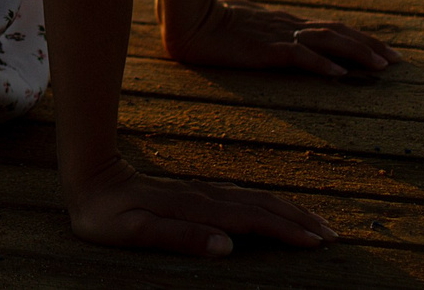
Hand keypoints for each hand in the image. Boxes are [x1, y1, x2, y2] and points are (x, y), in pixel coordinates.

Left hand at [67, 156, 337, 255]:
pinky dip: (268, 204)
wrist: (89, 177)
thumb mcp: (134, 232)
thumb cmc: (107, 215)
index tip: (317, 242)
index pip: (251, 221)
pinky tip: (277, 210)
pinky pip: (243, 197)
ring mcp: (203, 191)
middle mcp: (205, 197)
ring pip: (256, 199)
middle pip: (263, 206)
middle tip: (334, 235)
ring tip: (318, 223)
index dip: (286, 231)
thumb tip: (227, 246)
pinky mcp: (198, 192)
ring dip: (289, 210)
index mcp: (196, 209)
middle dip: (300, 220)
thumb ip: (180, 237)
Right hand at [164, 0, 397, 75]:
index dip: (361, 39)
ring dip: (357, 53)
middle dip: (371, 46)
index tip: (386, 52)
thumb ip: (267, 28)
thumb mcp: (248, 24)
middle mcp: (289, 26)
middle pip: (338, 32)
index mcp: (286, 22)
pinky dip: (322, 64)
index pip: (332, 28)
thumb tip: (280, 36)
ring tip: (382, 67)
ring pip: (327, 41)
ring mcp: (278, 35)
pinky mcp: (265, 49)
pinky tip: (339, 74)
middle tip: (398, 60)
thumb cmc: (213, 20)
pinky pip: (299, 55)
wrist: (187, 17)